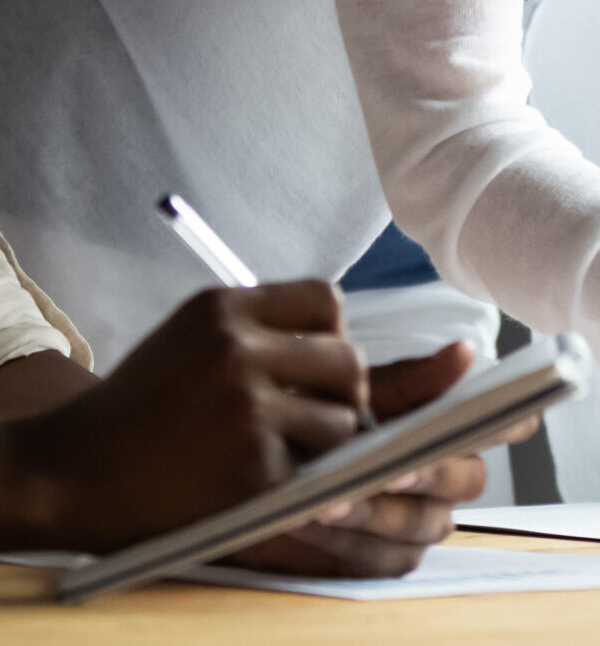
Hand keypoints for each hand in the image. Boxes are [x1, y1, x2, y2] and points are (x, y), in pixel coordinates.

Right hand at [0, 281, 361, 551]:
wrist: (71, 473)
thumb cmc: (138, 407)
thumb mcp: (190, 337)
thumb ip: (257, 329)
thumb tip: (338, 342)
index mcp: (223, 309)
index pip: (326, 301)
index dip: (333, 333)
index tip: (319, 362)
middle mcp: (238, 350)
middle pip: (349, 359)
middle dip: (344, 390)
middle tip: (321, 411)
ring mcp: (246, 409)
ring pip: (341, 418)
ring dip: (325, 439)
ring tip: (286, 447)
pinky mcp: (250, 467)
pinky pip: (311, 468)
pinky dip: (296, 477)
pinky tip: (256, 476)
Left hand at [229, 341, 502, 578]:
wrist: (267, 453)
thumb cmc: (329, 413)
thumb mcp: (366, 388)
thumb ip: (416, 377)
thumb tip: (465, 351)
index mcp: (456, 429)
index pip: (506, 426)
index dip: (508, 423)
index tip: (491, 416)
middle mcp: (450, 476)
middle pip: (467, 480)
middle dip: (428, 473)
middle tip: (391, 468)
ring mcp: (421, 520)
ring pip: (424, 525)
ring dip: (379, 513)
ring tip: (332, 500)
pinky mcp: (385, 556)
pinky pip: (383, 558)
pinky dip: (349, 542)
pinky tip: (315, 522)